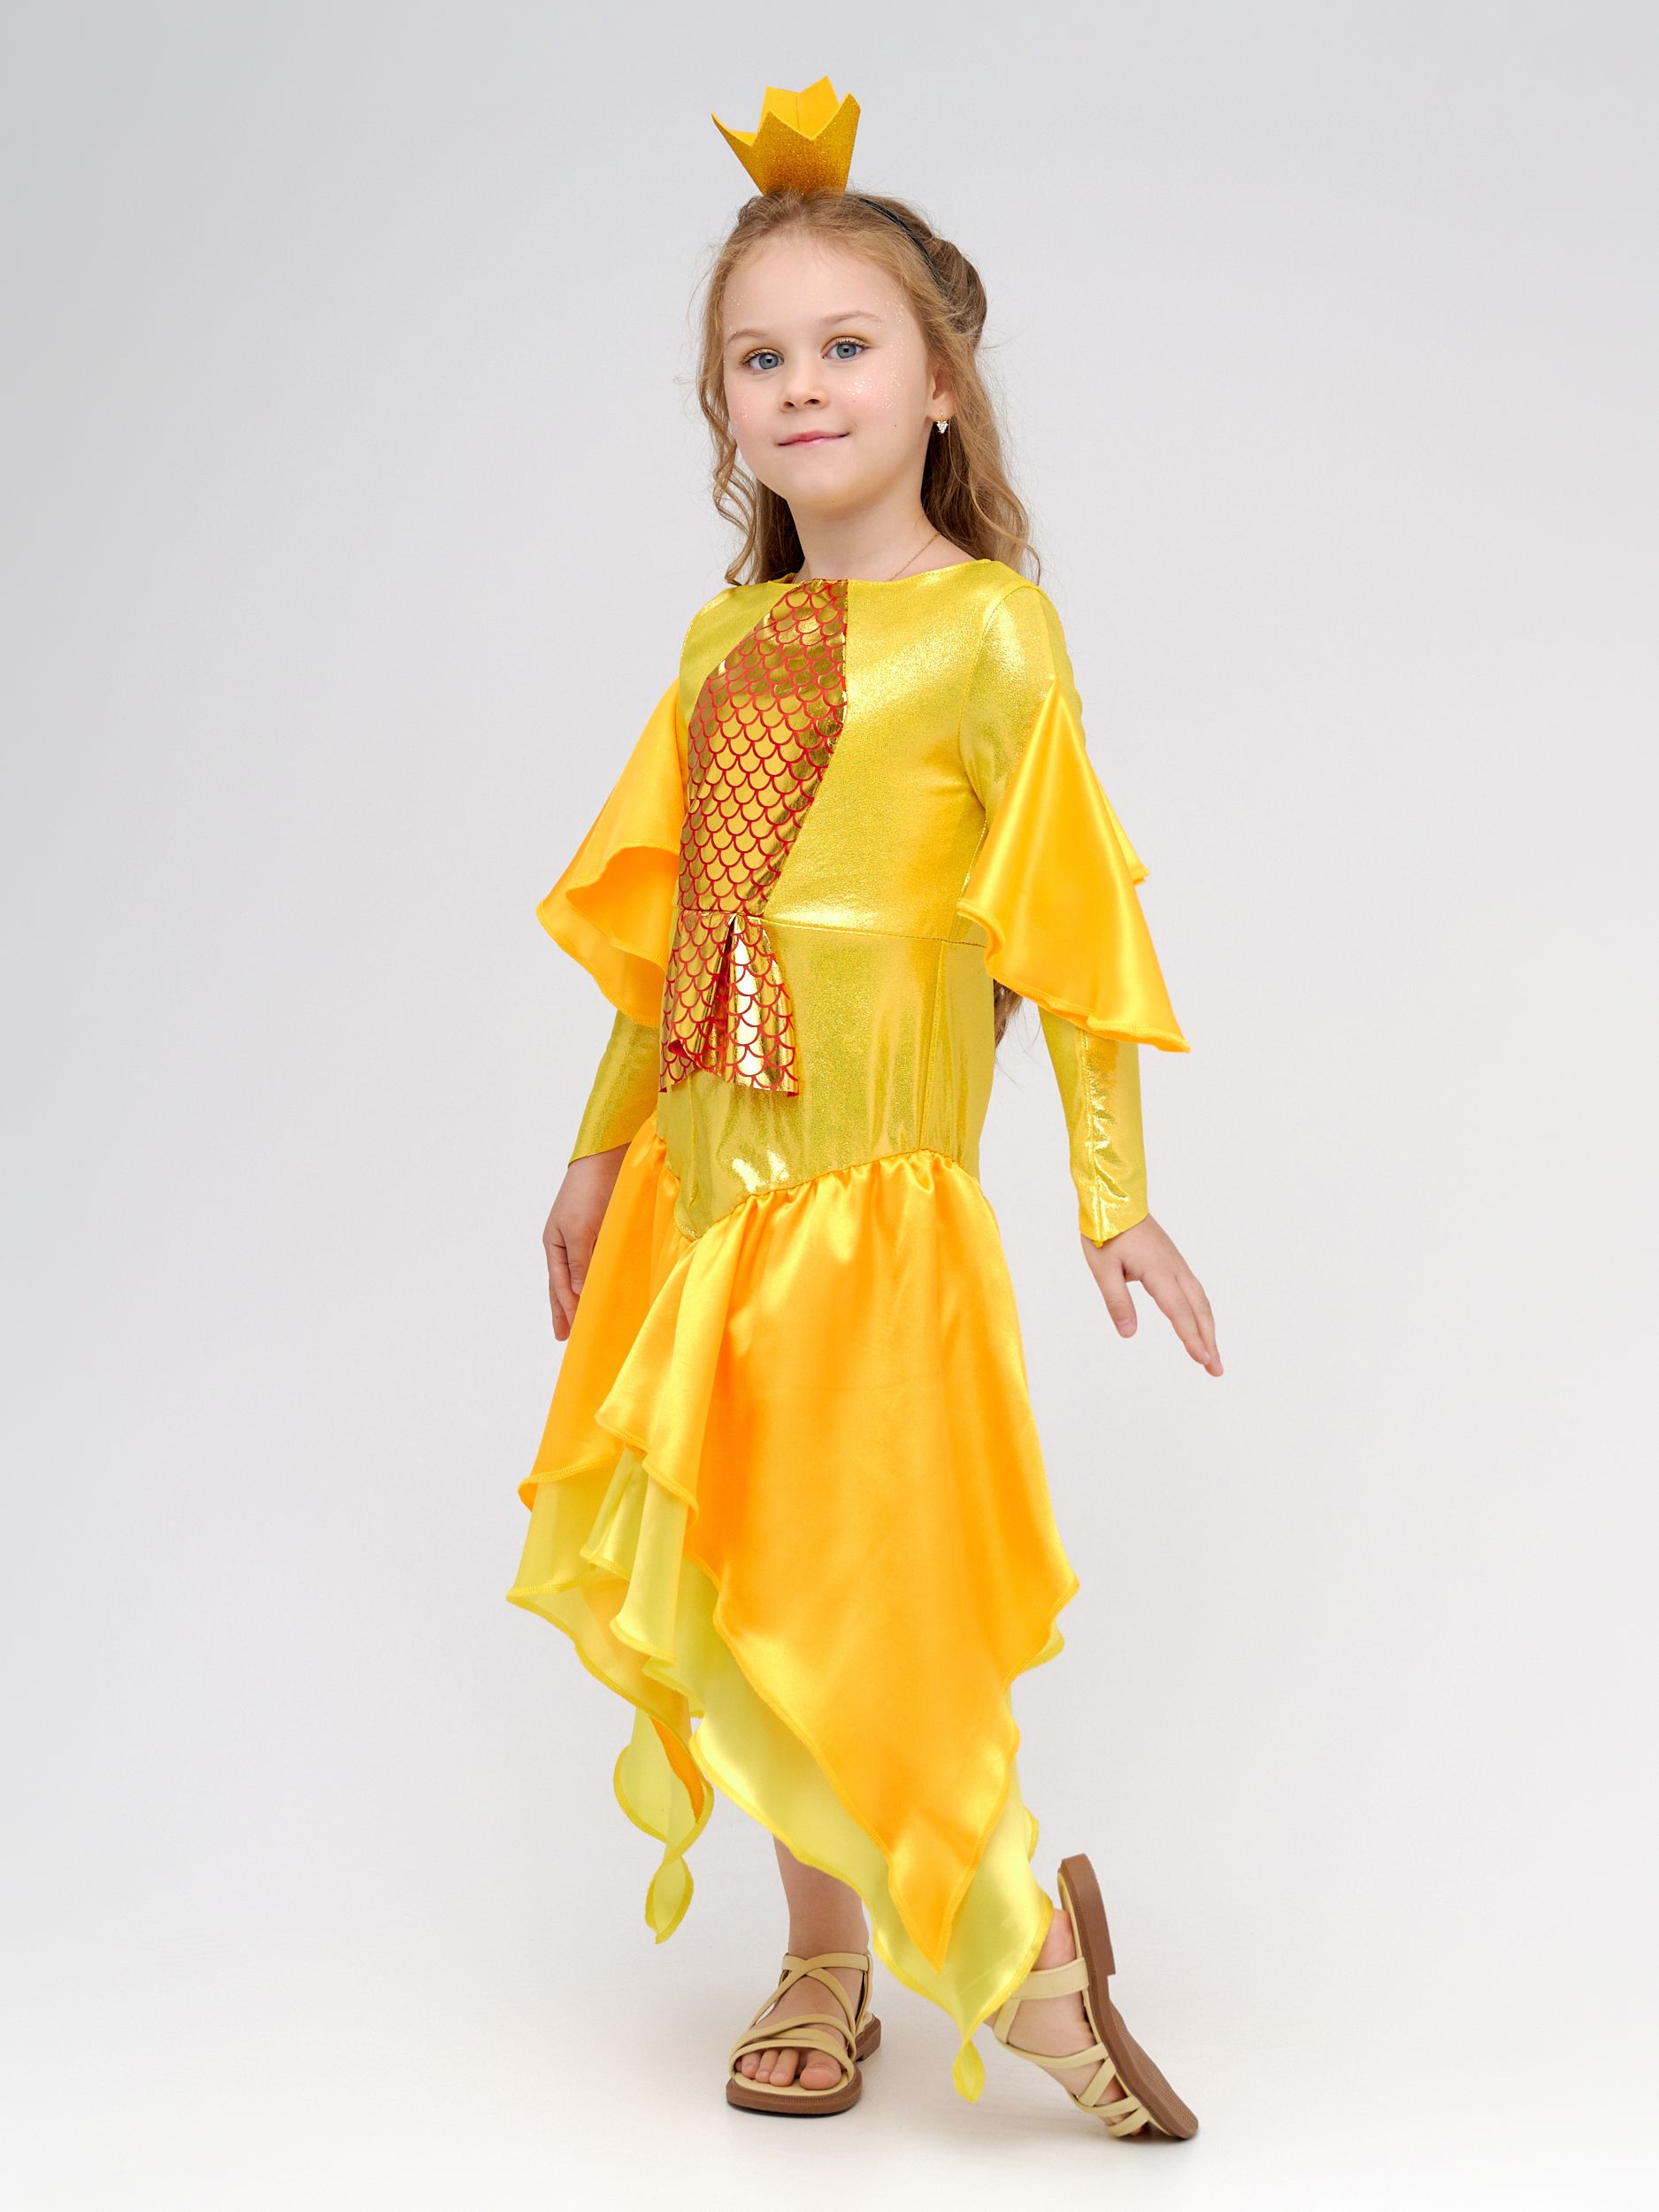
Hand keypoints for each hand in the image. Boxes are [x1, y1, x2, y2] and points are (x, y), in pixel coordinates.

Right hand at [544, 1145, 627, 1340]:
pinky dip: (596, 1280)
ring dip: (579, 1297)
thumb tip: (575, 1293)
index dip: (563, 1309)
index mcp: (555, 1244)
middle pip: (563, 1284)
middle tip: (563, 1336)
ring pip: (580, 1276)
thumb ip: (579, 1263)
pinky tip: (602, 1290)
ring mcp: (584, 1238)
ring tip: (580, 1320)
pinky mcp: (603, 1232)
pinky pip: (598, 1263)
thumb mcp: (580, 1229)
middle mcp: (567, 1244)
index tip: (567, 1334)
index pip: (558, 1285)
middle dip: (563, 1309)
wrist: (607, 1159)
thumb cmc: (588, 1192)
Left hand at [1081, 1213, 1221, 1375]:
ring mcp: (1177, 1263)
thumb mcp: (1103, 1268)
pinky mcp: (1174, 1261)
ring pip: (1200, 1301)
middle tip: (1216, 1370)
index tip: (1204, 1360)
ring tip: (1212, 1355)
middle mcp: (1174, 1268)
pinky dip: (1202, 1312)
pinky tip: (1200, 1323)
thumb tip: (1128, 1333)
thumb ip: (1117, 1301)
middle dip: (1209, 1341)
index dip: (1191, 1338)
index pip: (1179, 1311)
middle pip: (1199, 1310)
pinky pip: (1195, 1291)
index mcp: (1158, 1271)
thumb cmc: (1106, 1232)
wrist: (1116, 1199)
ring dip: (1208, 1329)